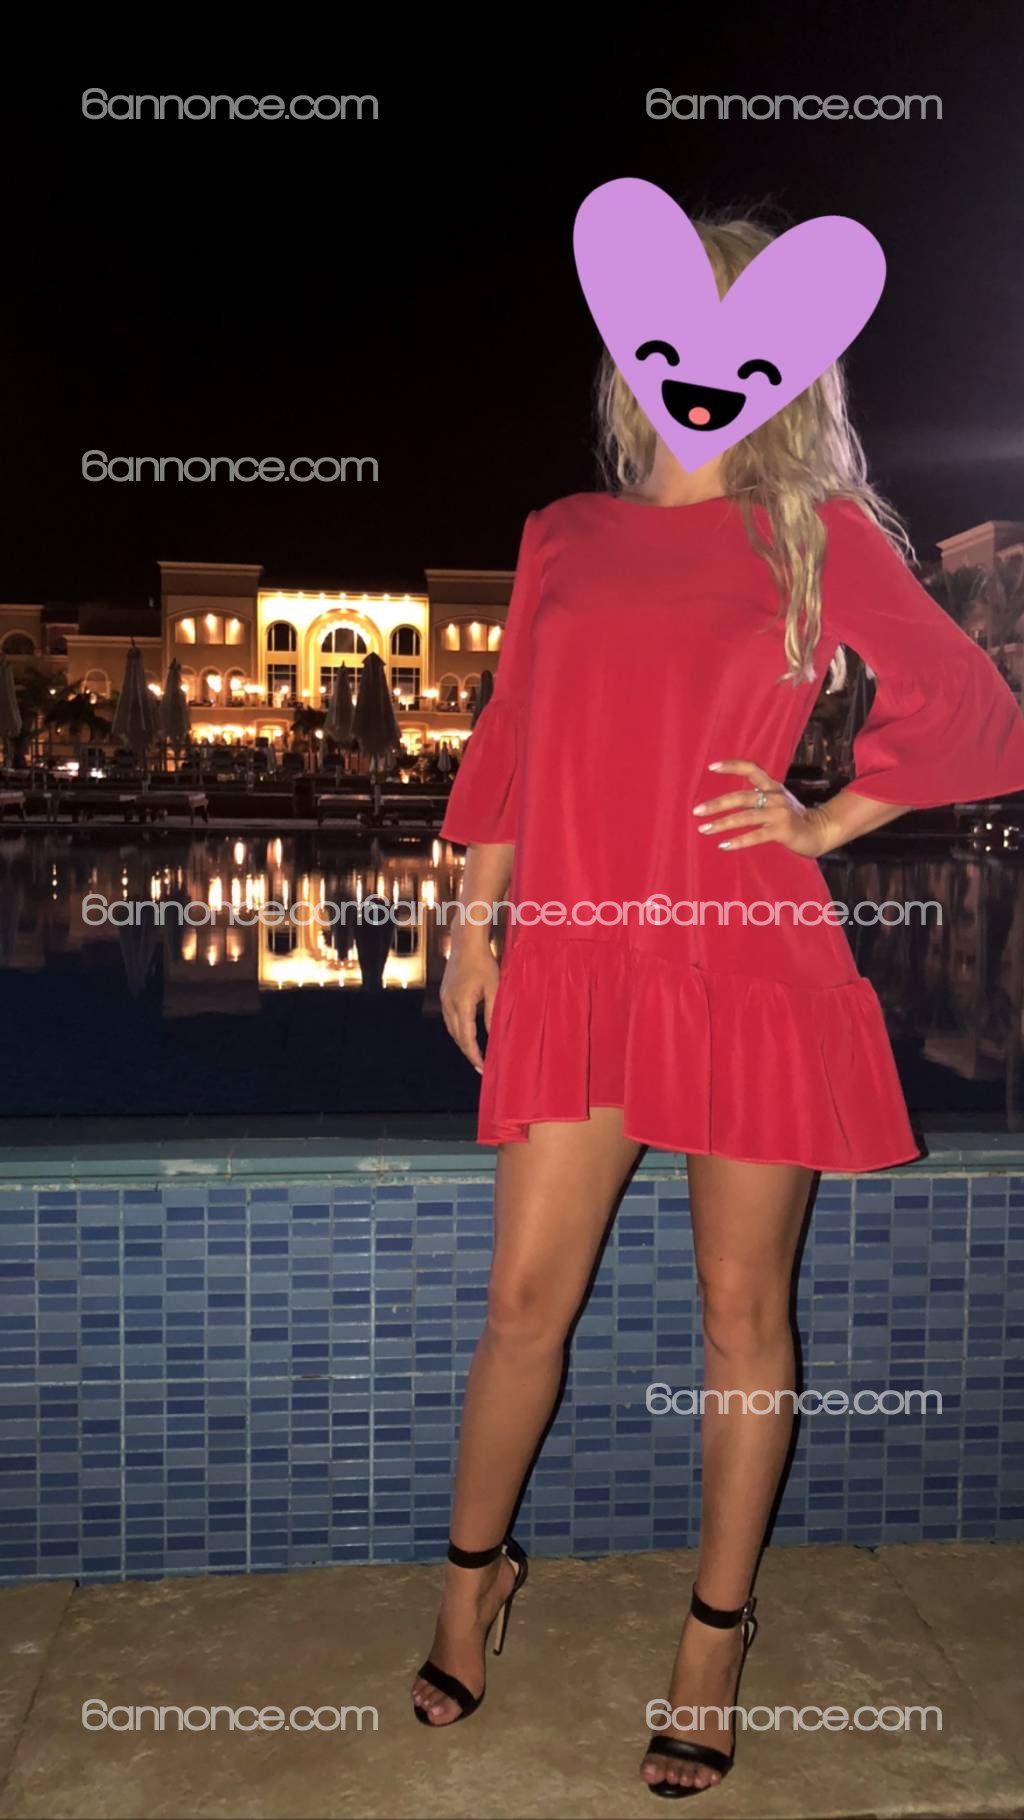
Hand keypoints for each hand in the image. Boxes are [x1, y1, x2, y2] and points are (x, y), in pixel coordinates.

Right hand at [440, 936, 499, 1072]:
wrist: (466, 943)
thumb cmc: (484, 963)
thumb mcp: (494, 989)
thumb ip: (492, 1013)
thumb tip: (494, 1036)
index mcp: (461, 1004)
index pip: (467, 1038)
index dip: (474, 1056)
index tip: (482, 1068)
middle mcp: (448, 1004)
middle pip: (457, 1037)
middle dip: (468, 1053)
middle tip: (481, 1067)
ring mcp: (444, 999)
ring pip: (452, 1029)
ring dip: (463, 1042)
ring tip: (475, 1054)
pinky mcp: (444, 995)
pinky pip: (450, 1019)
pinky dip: (459, 1030)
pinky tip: (467, 1034)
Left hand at [693, 760, 827, 857]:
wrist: (820, 831)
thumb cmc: (793, 817)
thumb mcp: (777, 800)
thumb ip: (758, 797)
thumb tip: (730, 800)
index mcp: (773, 787)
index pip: (751, 769)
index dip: (732, 766)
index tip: (711, 767)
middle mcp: (775, 797)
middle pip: (741, 797)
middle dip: (717, 804)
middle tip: (697, 811)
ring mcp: (779, 813)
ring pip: (745, 817)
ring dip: (722, 824)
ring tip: (705, 829)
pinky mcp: (782, 831)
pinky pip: (756, 836)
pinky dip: (738, 841)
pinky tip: (723, 845)